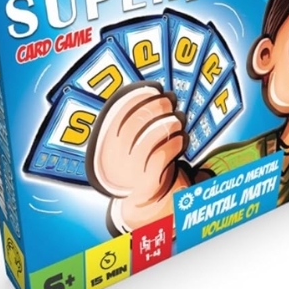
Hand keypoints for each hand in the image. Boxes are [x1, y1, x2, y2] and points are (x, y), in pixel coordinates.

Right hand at [87, 82, 189, 229]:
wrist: (141, 201)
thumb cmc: (139, 161)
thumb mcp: (130, 140)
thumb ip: (135, 117)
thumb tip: (155, 89)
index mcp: (107, 142)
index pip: (118, 112)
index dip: (138, 96)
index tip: (155, 87)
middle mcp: (116, 156)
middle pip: (134, 123)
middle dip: (156, 106)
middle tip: (170, 100)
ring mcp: (131, 170)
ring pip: (150, 138)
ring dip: (168, 123)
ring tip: (177, 119)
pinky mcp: (149, 183)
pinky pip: (162, 157)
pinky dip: (175, 143)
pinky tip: (182, 138)